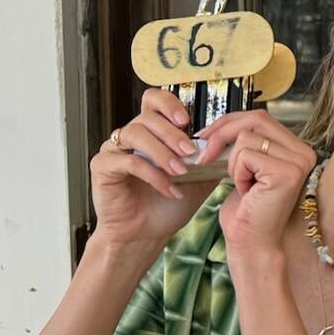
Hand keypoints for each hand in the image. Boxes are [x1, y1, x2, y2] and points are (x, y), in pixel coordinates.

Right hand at [90, 88, 215, 251]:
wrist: (146, 234)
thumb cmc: (168, 205)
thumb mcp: (198, 178)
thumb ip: (209, 157)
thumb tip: (230, 142)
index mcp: (151, 132)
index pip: (153, 100)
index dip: (169, 104)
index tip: (187, 121)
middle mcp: (130, 136)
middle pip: (147, 116)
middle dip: (172, 133)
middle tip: (190, 152)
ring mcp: (114, 150)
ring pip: (136, 133)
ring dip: (162, 151)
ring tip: (180, 171)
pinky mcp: (103, 167)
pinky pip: (128, 161)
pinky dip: (153, 175)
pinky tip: (170, 189)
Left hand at [206, 110, 316, 263]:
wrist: (251, 243)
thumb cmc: (247, 210)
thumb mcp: (246, 167)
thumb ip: (245, 142)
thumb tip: (220, 121)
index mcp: (297, 148)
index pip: (261, 117)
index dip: (230, 121)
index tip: (206, 135)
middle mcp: (304, 152)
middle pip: (255, 119)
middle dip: (223, 132)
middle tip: (205, 154)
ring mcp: (299, 161)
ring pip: (247, 137)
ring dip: (233, 162)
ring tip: (242, 184)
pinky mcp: (286, 172)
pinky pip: (246, 155)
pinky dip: (237, 173)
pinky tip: (247, 191)